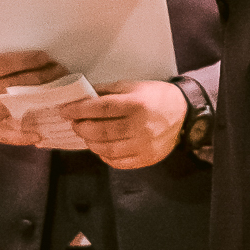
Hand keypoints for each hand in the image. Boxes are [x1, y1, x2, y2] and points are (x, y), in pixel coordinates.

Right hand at [0, 49, 67, 143]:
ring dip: (41, 98)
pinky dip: (24, 136)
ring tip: (59, 91)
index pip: (6, 64)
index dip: (29, 60)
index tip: (47, 57)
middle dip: (42, 76)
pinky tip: (39, 134)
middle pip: (16, 84)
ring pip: (17, 106)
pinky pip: (8, 134)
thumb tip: (31, 57)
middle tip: (61, 71)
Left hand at [62, 80, 185, 168]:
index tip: (65, 111)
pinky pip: (118, 162)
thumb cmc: (155, 97)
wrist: (184, 113)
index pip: (100, 109)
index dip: (79, 110)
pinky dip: (104, 156)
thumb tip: (80, 98)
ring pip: (106, 149)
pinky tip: (101, 147)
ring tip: (87, 135)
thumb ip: (106, 92)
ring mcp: (144, 145)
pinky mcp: (147, 158)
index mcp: (136, 104)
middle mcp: (140, 127)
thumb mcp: (132, 86)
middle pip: (100, 131)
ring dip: (90, 143)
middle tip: (76, 123)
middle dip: (81, 128)